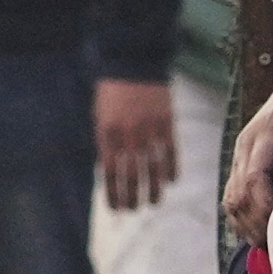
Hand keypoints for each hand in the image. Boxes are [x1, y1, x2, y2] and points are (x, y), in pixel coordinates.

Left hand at [92, 76, 175, 214]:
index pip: (110, 173)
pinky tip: (171, 180)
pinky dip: (171, 168)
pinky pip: (170, 151)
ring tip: (154, 202)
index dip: (113, 194)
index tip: (117, 209)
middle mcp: (128, 136)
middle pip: (131, 175)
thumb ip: (107, 144)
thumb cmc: (112, 94)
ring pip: (153, 168)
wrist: (133, 63)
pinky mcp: (166, 122)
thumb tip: (112, 174)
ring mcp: (148, 130)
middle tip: (135, 209)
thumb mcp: (101, 118)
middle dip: (133, 197)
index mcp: (107, 134)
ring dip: (153, 188)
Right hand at [226, 56, 272, 226]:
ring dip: (248, 225)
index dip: (265, 204)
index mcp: (265, 130)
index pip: (255, 174)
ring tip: (270, 245)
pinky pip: (233, 198)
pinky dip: (243, 220)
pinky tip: (260, 235)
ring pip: (232, 199)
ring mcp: (241, 155)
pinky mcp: (241, 164)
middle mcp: (246, 144)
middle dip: (257, 222)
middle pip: (240, 193)